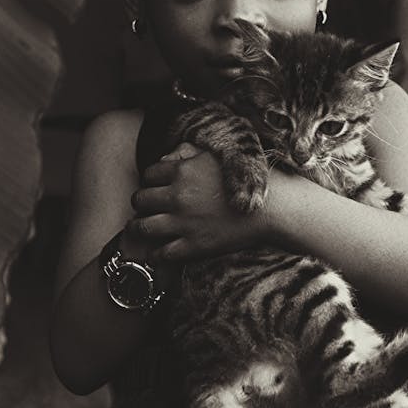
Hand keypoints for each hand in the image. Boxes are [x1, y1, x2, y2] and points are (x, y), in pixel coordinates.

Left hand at [129, 143, 268, 260]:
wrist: (269, 208)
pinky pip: (160, 253)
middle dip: (142, 202)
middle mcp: (177, 196)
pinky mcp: (192, 245)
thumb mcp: (214, 157)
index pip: (148, 174)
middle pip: (140, 199)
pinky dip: (155, 253)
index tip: (155, 186)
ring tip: (142, 228)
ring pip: (142, 227)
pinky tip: (158, 251)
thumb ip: (187, 154)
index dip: (150, 180)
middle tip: (148, 206)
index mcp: (182, 171)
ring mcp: (183, 222)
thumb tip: (165, 160)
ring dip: (139, 227)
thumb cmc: (245, 179)